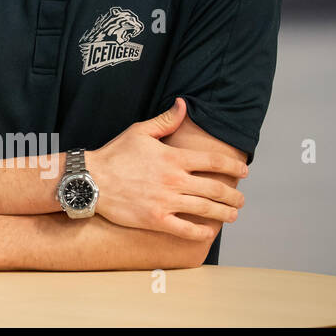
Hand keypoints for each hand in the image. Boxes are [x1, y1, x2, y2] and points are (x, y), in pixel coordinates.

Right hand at [88, 97, 248, 239]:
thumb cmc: (114, 154)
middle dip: (234, 195)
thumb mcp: (139, 131)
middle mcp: (173, 181)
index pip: (213, 163)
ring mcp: (165, 202)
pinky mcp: (155, 219)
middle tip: (240, 199)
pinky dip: (201, 232)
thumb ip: (165, 120)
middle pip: (215, 189)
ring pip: (206, 210)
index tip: (244, 172)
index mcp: (172, 158)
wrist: (90, 179)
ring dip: (225, 213)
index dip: (234, 167)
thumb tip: (183, 104)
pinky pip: (185, 229)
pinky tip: (209, 231)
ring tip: (232, 215)